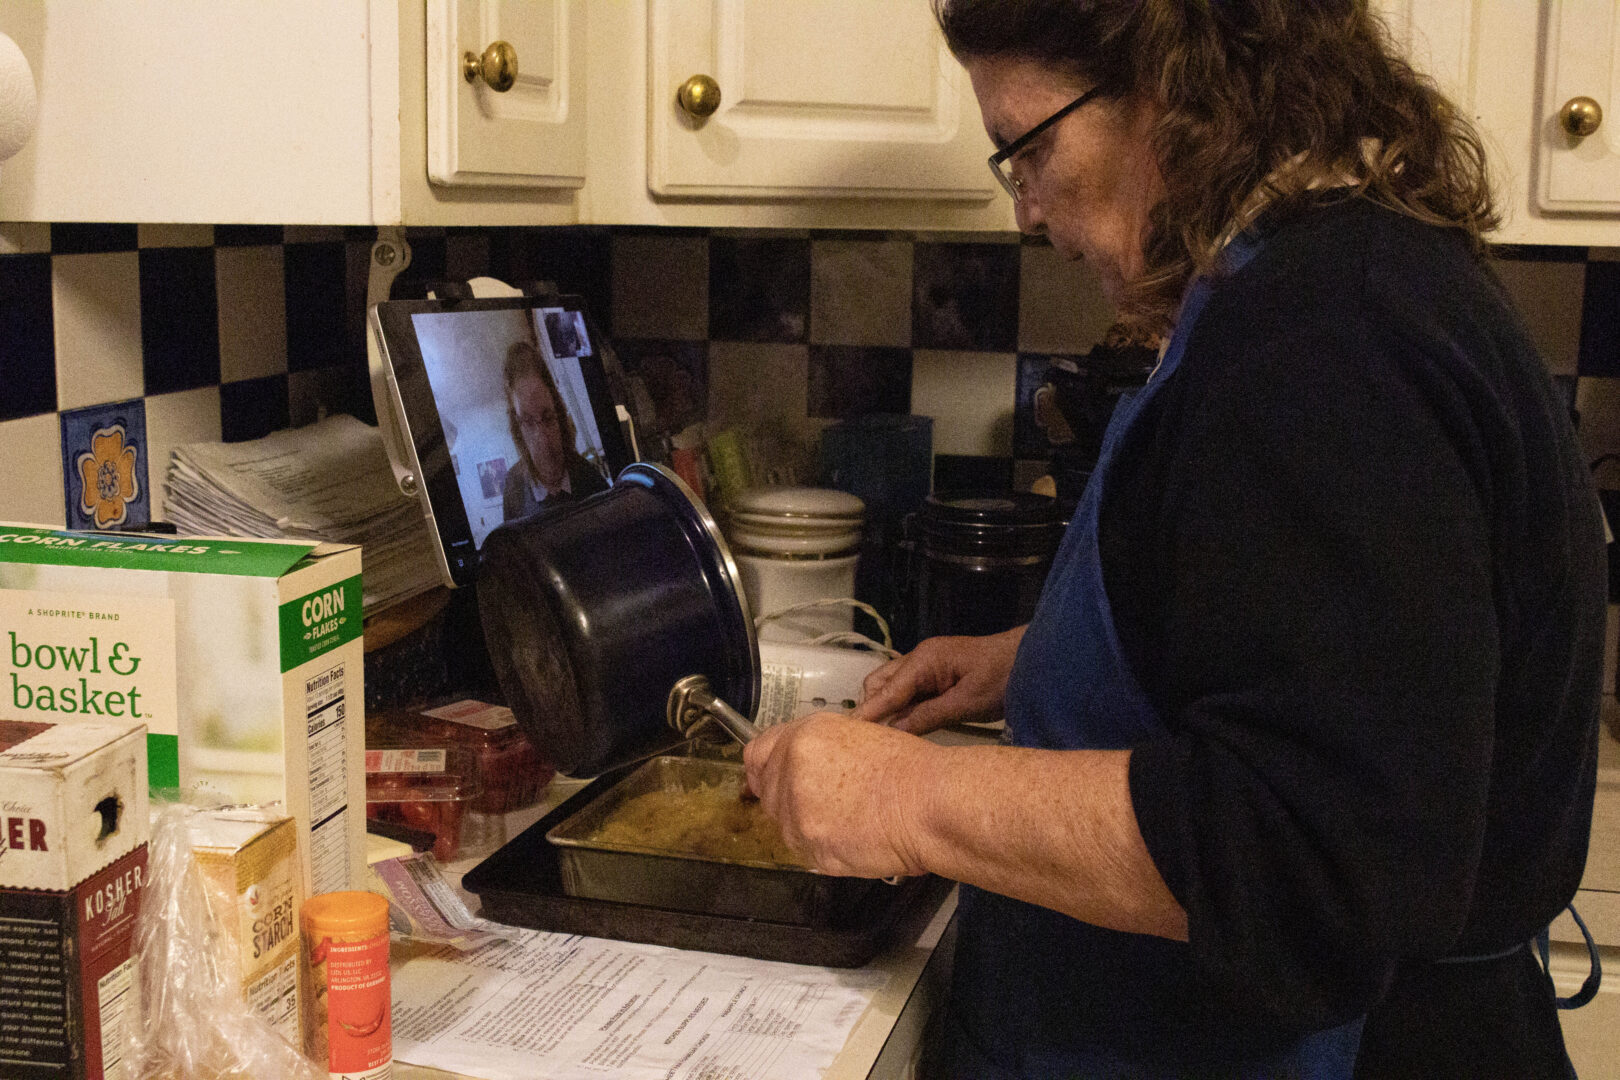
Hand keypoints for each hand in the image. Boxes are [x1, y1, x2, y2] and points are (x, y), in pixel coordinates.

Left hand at [743, 712, 932, 878]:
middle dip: (790, 800)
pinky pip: (803, 850)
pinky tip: (851, 835)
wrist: (928, 803)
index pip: (757, 754)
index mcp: (804, 737)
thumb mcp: (855, 737)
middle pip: (768, 792)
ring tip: (847, 819)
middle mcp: (792, 768)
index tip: (771, 779)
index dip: (766, 770)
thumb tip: (796, 764)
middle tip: (826, 804)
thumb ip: (815, 749)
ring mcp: (797, 809)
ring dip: (806, 826)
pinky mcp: (809, 843)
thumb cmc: (910, 771)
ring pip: (784, 825)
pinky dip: (822, 848)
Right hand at [849, 626, 1025, 733]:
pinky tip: (903, 725)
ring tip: (883, 736)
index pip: (887, 690)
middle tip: (870, 739)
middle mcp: (919, 658)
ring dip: (886, 707)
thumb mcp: (966, 703)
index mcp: (925, 660)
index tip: (848, 733)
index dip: (868, 712)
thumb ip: (928, 717)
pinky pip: (908, 689)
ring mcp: (927, 664)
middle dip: (872, 708)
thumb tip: (894, 732)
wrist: (1031, 660)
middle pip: (879, 683)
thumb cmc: (1003, 678)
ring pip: (891, 686)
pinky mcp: (936, 674)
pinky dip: (900, 706)